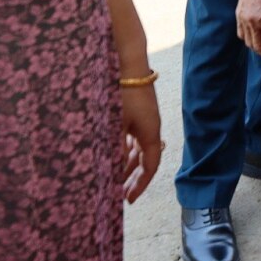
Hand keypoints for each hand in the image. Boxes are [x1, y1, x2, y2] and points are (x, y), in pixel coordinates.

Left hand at [119, 82, 163, 202]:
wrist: (125, 61)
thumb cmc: (120, 91)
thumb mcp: (115, 122)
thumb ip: (114, 147)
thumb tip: (111, 170)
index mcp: (150, 133)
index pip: (150, 166)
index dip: (140, 184)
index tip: (129, 199)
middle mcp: (149, 128)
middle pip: (144, 160)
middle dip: (132, 178)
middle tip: (120, 195)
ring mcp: (143, 120)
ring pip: (136, 150)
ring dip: (125, 165)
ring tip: (112, 179)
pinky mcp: (135, 112)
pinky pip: (131, 138)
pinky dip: (122, 150)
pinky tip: (110, 155)